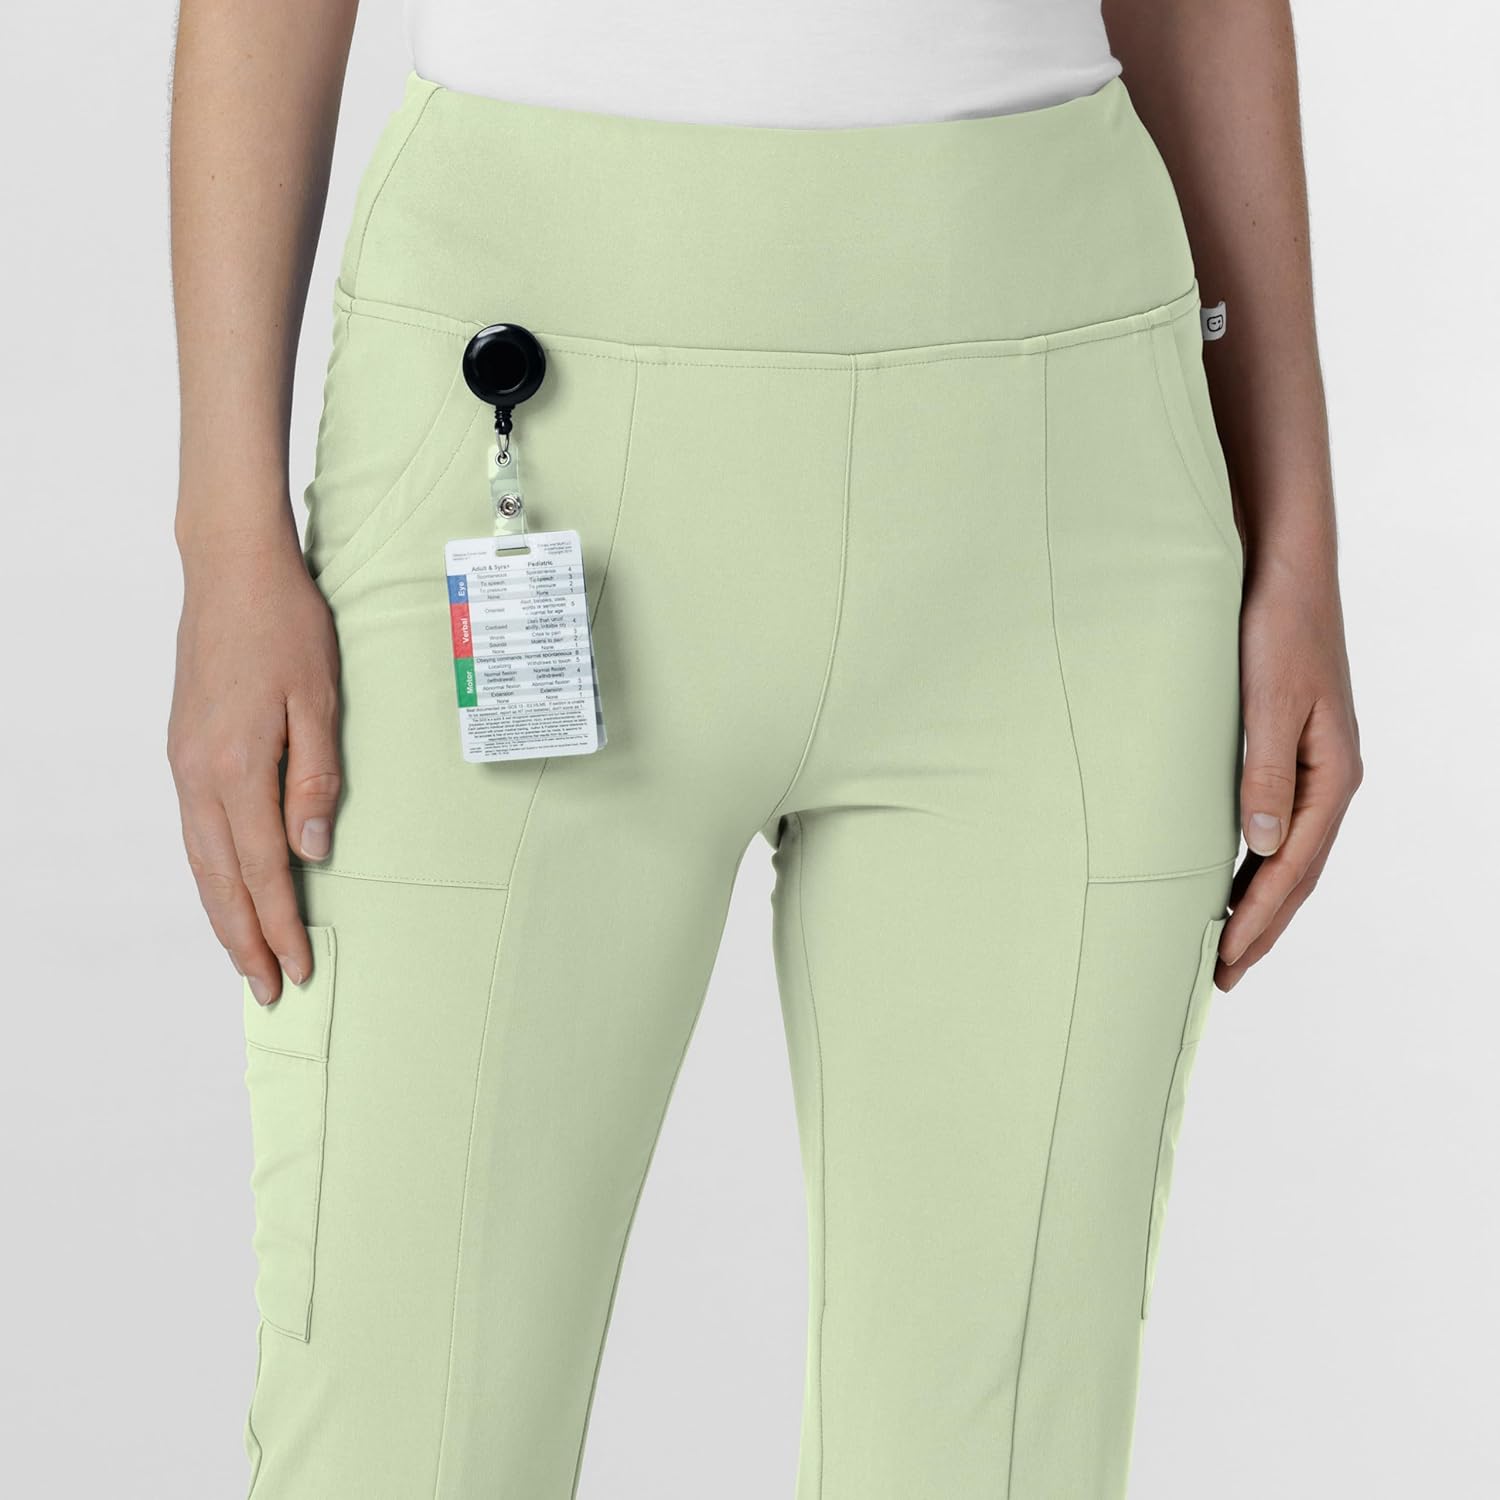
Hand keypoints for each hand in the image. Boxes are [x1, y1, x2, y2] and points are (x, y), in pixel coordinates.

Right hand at [167, 522, 340, 1004]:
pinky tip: (227, 887)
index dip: (282, 925)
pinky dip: (211, 873)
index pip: (262, 870)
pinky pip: (195, 830)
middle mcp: (199, 774)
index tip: (299, 969)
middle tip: (269, 990)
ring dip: (224, 913)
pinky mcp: (184, 749)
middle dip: (246, 940)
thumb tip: (310, 852)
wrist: (231, 571)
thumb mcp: (318, 700)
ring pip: (200, 860)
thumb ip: (314, 780)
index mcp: (237, 767)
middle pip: (220, 880)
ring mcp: (185, 762)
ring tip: (247, 955)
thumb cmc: (285, 627)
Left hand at [1218, 554, 1361, 989]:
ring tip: (1227, 944)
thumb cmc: (1277, 629)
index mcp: (1330, 775)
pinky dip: (1255, 862)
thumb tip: (1258, 849)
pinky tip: (1232, 876)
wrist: (1286, 572)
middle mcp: (1327, 778)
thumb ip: (1263, 775)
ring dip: (1259, 901)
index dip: (1258, 919)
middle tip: (1223, 977)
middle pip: (1295, 873)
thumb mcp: (1267, 702)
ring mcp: (1311, 766)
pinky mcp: (1288, 749)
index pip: (1292, 868)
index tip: (1225, 961)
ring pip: (1287, 854)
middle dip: (1261, 928)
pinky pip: (1276, 824)